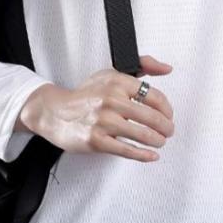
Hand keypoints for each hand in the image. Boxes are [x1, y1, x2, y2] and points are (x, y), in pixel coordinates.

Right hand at [16, 55, 174, 161]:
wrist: (54, 112)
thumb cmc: (85, 95)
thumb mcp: (111, 74)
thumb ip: (141, 66)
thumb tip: (166, 68)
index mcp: (117, 82)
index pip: (154, 96)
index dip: (167, 109)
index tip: (168, 115)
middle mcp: (111, 100)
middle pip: (152, 117)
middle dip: (166, 127)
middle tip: (168, 131)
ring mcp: (104, 121)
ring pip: (142, 135)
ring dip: (157, 141)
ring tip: (160, 142)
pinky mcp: (97, 140)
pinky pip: (127, 150)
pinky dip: (143, 155)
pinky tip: (151, 155)